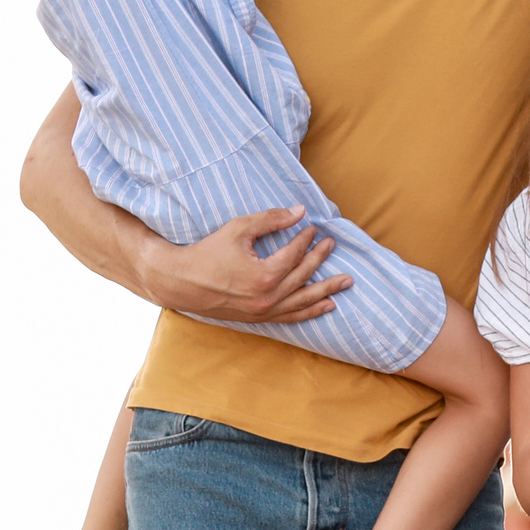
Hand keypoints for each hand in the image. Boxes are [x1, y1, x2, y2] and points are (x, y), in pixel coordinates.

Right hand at [136, 206, 351, 324]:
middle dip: (321, 259)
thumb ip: (270, 219)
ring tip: (346, 283)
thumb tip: (299, 212)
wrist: (182, 283)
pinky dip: (309, 312)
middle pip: (304, 276)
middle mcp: (268, 297)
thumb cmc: (208, 252)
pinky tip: (325, 305)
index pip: (295, 254)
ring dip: (326, 291)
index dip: (305, 239)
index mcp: (264, 275)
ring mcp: (264, 311)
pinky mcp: (258, 318)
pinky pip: (290, 317)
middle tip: (333, 244)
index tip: (312, 227)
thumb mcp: (238, 229)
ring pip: (303, 302)